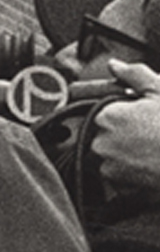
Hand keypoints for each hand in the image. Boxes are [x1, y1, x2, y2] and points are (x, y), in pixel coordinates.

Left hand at [94, 60, 159, 191]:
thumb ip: (135, 75)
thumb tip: (114, 65)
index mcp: (107, 116)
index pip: (106, 115)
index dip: (127, 117)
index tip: (144, 121)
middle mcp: (100, 142)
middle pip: (107, 136)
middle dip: (125, 135)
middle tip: (151, 135)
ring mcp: (107, 165)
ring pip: (112, 156)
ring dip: (127, 154)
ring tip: (152, 151)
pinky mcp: (117, 185)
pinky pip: (119, 176)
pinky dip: (131, 172)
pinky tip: (151, 165)